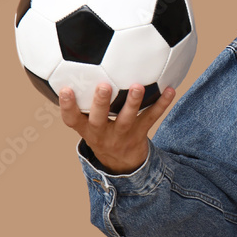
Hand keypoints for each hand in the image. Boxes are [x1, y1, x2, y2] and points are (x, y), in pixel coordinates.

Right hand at [60, 83, 174, 174]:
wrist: (121, 164)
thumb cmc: (102, 134)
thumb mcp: (87, 125)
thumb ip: (81, 104)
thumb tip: (72, 72)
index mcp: (86, 129)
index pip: (72, 119)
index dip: (67, 106)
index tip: (65, 89)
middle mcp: (102, 133)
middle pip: (99, 119)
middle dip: (100, 103)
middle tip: (103, 86)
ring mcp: (122, 134)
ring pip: (127, 119)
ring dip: (133, 102)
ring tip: (137, 86)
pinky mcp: (140, 133)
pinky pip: (151, 118)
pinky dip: (162, 104)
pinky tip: (171, 90)